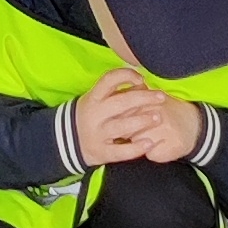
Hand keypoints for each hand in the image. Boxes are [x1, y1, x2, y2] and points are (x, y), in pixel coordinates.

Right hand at [74, 72, 202, 166]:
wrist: (66, 141)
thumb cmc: (89, 115)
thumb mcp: (95, 100)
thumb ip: (115, 93)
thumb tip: (142, 83)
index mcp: (93, 98)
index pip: (109, 80)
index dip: (126, 76)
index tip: (141, 78)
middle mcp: (95, 114)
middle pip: (121, 103)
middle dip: (144, 99)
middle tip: (161, 97)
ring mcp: (98, 134)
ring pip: (122, 126)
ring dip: (142, 121)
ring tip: (158, 117)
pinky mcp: (102, 152)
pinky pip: (121, 151)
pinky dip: (136, 148)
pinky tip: (149, 143)